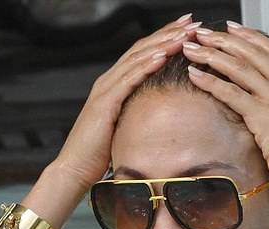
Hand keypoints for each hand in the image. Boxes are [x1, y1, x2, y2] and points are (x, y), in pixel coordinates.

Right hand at [52, 14, 199, 191]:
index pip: (144, 54)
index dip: (165, 38)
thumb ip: (138, 112)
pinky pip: (128, 80)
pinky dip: (146, 66)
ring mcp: (105, 89)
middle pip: (142, 49)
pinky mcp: (105, 103)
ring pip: (137, 59)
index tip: (188, 29)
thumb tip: (162, 112)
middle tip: (192, 21)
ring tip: (184, 34)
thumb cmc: (100, 152)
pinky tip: (163, 56)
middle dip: (168, 33)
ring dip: (162, 44)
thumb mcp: (125, 126)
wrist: (76, 167)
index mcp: (115, 85)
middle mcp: (109, 81)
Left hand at [181, 23, 268, 193]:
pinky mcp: (262, 117)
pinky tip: (195, 75)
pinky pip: (232, 94)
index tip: (232, 29)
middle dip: (225, 41)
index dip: (251, 37)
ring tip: (192, 48)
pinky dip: (211, 82)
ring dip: (212, 56)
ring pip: (240, 69)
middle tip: (203, 33)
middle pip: (253, 54)